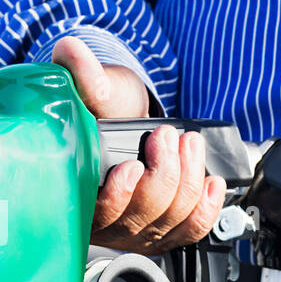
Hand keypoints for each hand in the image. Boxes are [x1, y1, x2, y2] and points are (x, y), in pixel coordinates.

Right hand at [51, 37, 225, 253]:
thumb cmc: (106, 107)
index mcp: (78, 192)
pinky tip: (209, 183)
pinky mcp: (162, 228)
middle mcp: (105, 219)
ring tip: (188, 146)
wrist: (125, 116)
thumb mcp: (93, 87)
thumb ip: (82, 72)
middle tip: (168, 137)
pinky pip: (189, 230)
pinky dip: (205, 208)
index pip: (98, 214)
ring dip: (188, 180)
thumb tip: (71, 51)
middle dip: (164, 173)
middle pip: (142, 215)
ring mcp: (135, 228)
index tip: (133, 166)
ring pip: (170, 219)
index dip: (119, 196)